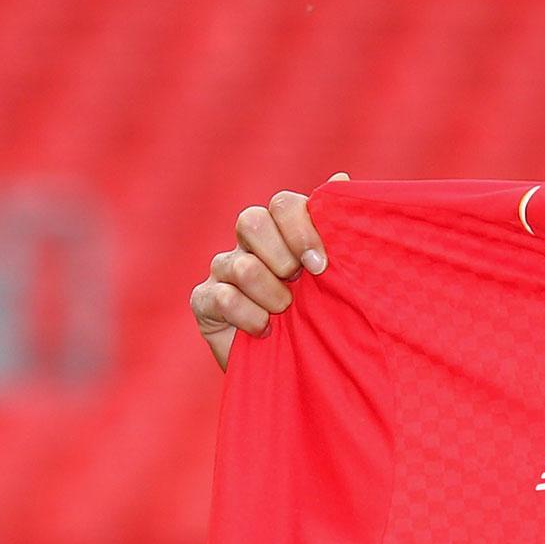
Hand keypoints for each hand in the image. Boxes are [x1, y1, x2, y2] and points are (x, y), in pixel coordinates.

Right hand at [189, 173, 345, 370]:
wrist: (299, 365)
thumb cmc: (323, 314)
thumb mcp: (338, 275)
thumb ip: (337, 229)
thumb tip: (341, 178)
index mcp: (283, 230)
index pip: (282, 204)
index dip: (301, 229)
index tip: (320, 264)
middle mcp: (249, 243)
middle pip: (250, 220)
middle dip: (281, 255)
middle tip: (299, 283)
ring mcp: (222, 270)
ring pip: (240, 265)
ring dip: (272, 294)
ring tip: (285, 311)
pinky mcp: (204, 301)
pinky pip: (221, 298)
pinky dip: (250, 317)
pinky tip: (266, 330)